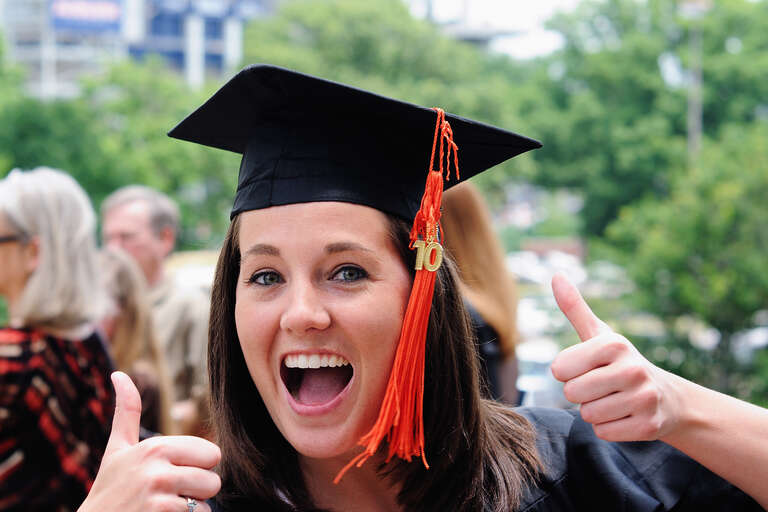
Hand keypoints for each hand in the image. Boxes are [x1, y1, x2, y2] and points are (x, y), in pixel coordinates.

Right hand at [79, 372, 220, 511]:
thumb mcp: (117, 449)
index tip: (174, 472)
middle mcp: (158, 471)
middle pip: (213, 480)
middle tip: (170, 493)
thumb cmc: (110, 488)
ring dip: (191, 509)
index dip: (199, 467)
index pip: (212, 453)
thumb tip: (119, 374)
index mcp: (155, 448)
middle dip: (198, 490)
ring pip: (207, 503)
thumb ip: (127, 412)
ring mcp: (160, 498)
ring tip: (163, 507)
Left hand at [550, 274, 682, 441]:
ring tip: (614, 399)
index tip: (586, 367)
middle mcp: (632, 369)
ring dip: (595, 411)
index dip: (567, 372)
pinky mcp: (649, 426)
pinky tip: (624, 415)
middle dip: (580, 393)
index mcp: (614, 344)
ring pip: (587, 415)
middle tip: (601, 386)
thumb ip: (574, 307)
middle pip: (572, 393)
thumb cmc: (620, 362)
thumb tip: (556, 275)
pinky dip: (609, 428)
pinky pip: (604, 433)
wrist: (668, 397)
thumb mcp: (599, 333)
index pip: (560, 368)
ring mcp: (644, 399)